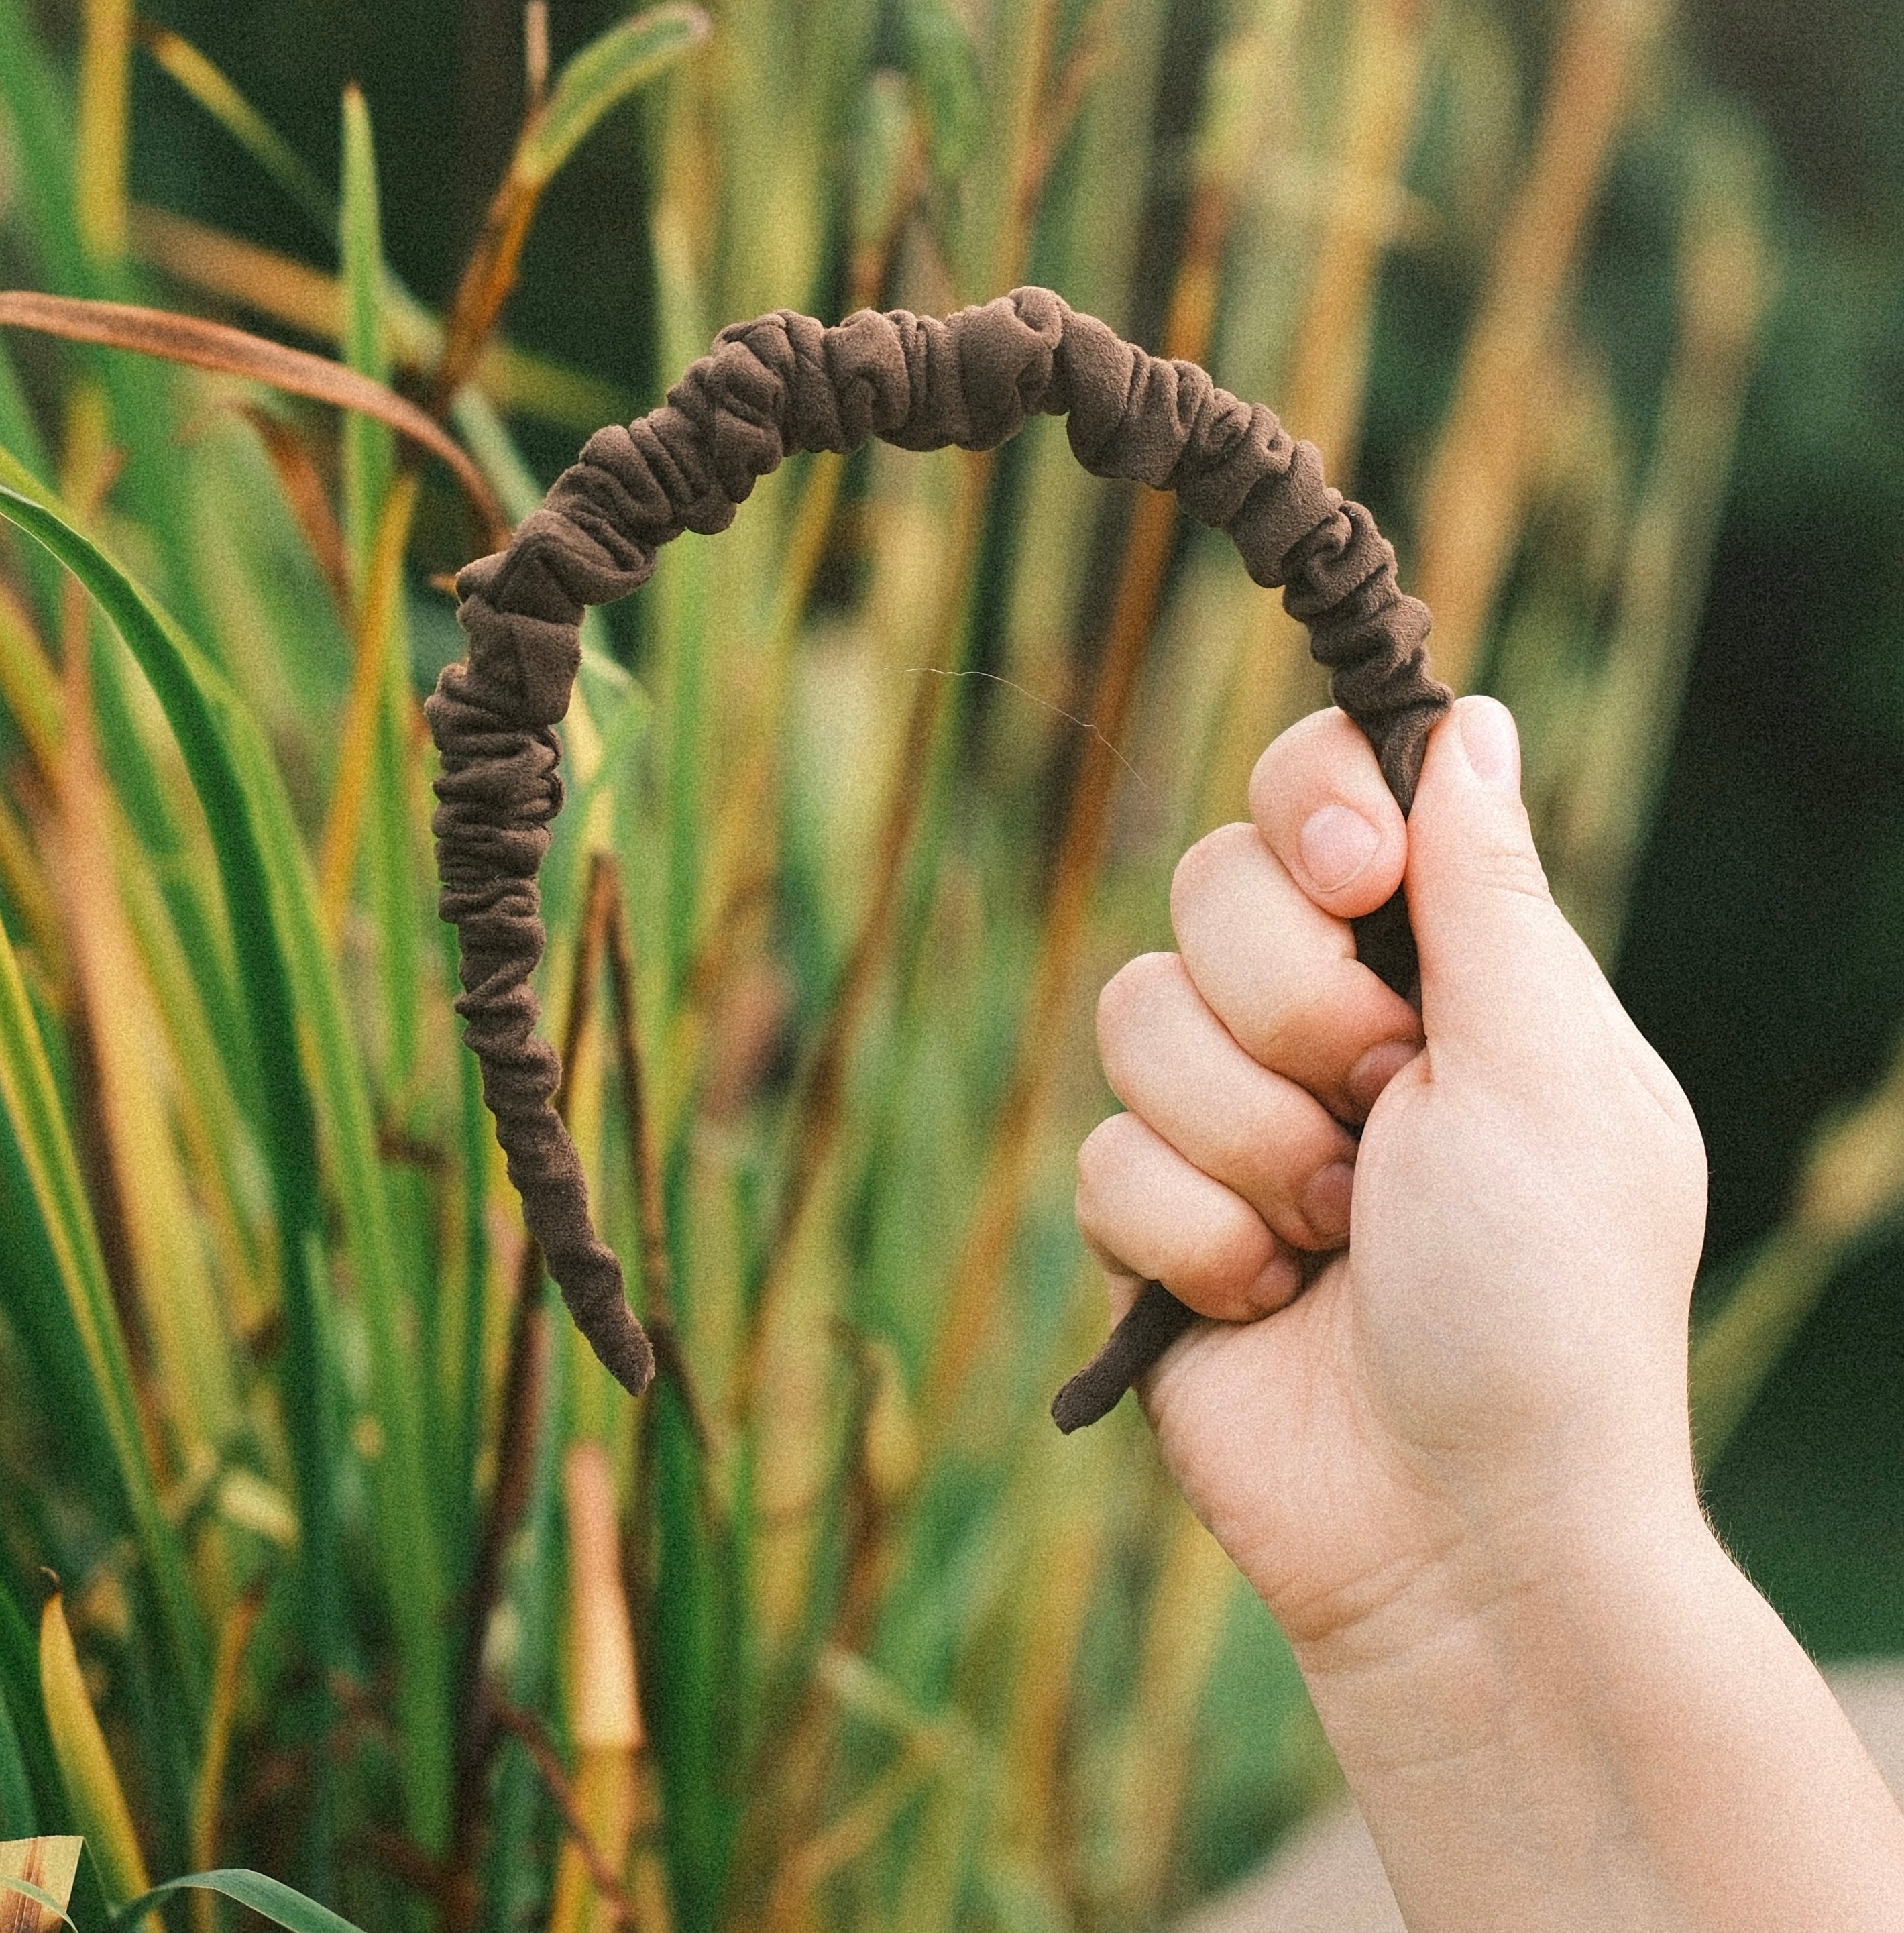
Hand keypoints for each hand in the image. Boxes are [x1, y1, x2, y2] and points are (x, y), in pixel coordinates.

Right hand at [1075, 697, 1708, 1650]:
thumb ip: (1486, 889)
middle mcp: (1331, 1024)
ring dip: (1244, 1143)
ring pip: (1131, 1015)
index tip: (1354, 875)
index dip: (1311, 805)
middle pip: (1207, 885)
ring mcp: (1235, 1119)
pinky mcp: (1155, 1219)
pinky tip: (1269, 1304)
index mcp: (1443, 969)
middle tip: (1381, 1118)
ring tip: (1335, 1235)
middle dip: (1288, 1013)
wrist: (1465, 1536)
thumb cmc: (1546, 1304)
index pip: (1327, 791)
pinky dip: (1192, 1240)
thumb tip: (1475, 722)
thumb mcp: (1544, 1073)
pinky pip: (1099, 1157)